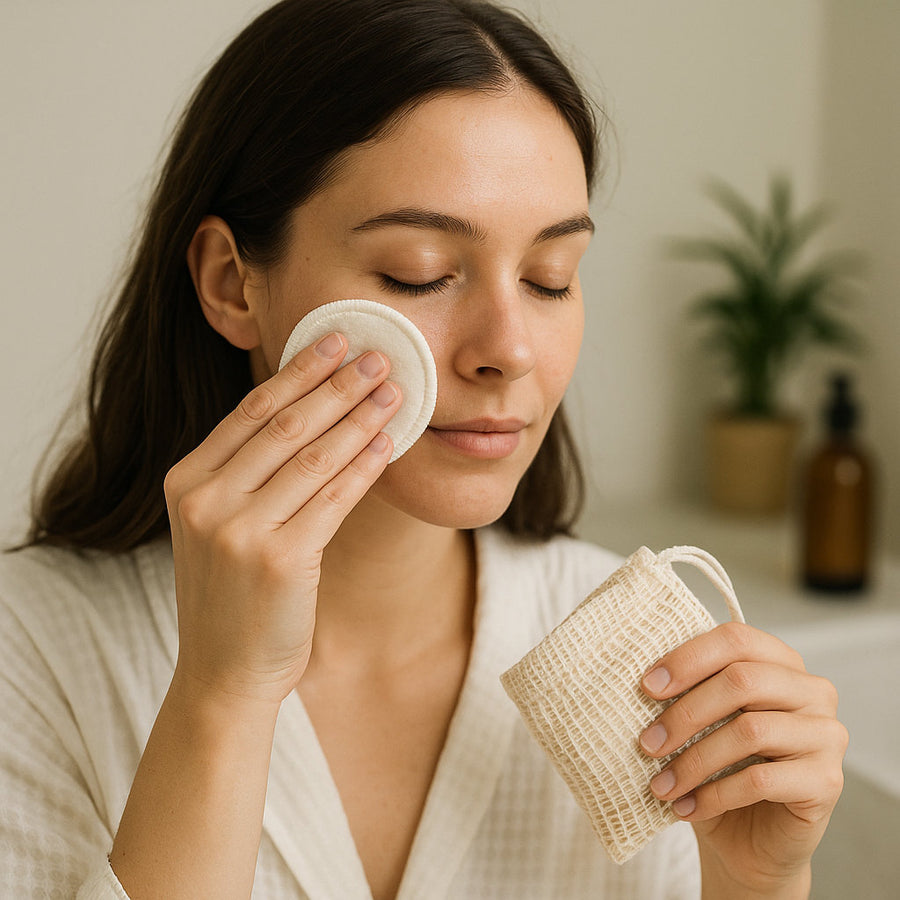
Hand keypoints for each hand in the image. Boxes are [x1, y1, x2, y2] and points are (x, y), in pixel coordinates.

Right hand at [163, 332, 401, 706]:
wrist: (224, 672)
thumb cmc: (233, 595)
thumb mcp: (220, 525)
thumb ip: (247, 473)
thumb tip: (313, 412)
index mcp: (186, 481)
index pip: (250, 411)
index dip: (298, 372)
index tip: (334, 341)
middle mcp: (206, 501)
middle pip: (284, 425)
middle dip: (337, 385)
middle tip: (377, 356)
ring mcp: (239, 531)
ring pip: (313, 456)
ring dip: (359, 418)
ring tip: (393, 391)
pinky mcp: (280, 561)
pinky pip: (334, 499)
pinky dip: (364, 467)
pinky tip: (389, 443)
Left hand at [640, 623, 847, 896]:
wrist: (750, 840)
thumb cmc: (720, 768)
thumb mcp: (700, 722)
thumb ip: (687, 691)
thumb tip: (645, 678)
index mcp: (781, 661)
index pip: (736, 639)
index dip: (688, 658)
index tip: (647, 686)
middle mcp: (813, 691)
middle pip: (741, 681)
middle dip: (685, 713)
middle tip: (647, 743)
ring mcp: (827, 735)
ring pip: (750, 731)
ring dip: (694, 760)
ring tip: (661, 784)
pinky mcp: (827, 781)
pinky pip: (761, 779)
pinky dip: (715, 793)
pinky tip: (686, 806)